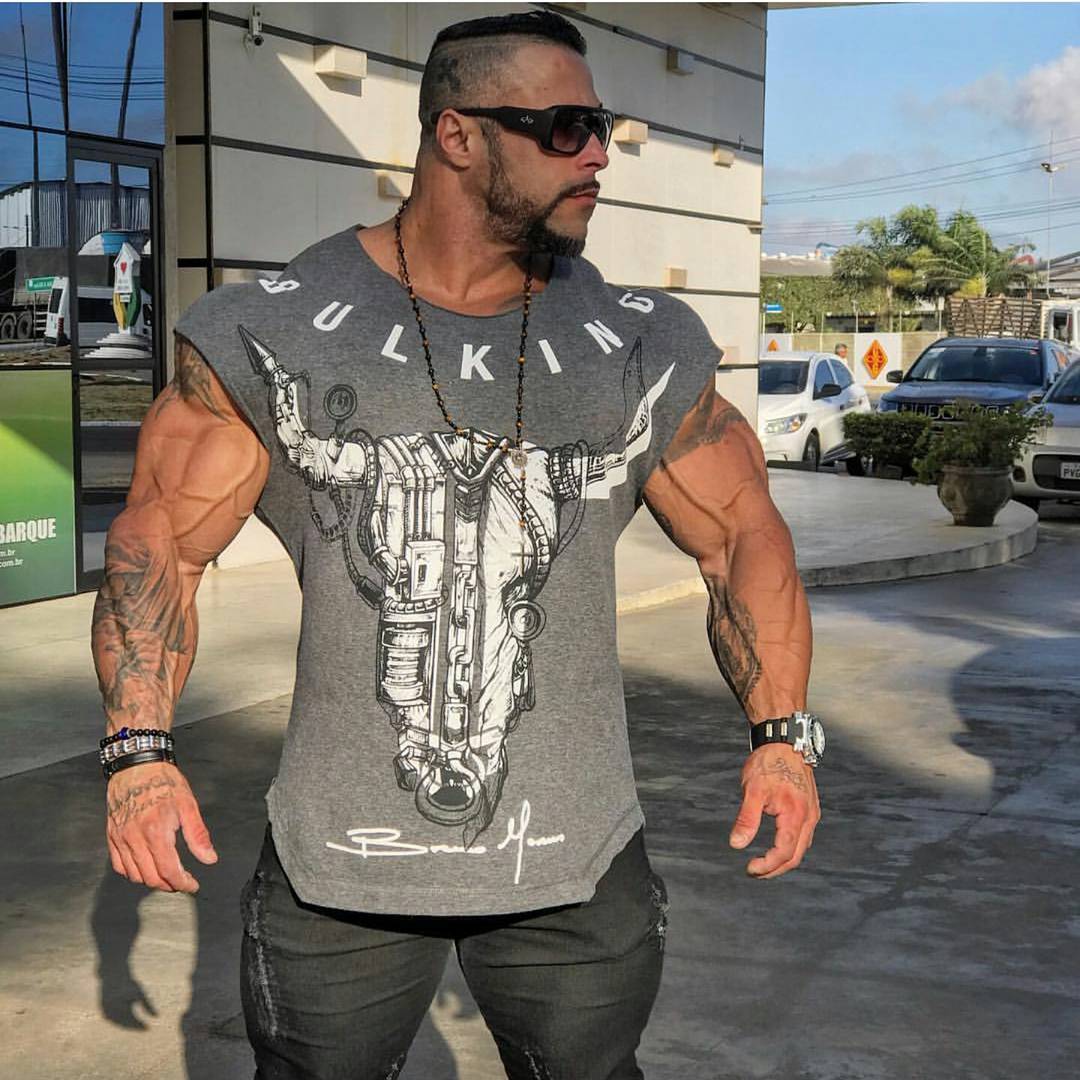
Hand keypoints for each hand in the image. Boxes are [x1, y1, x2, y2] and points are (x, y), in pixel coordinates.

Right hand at [105, 761, 217, 892]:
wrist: (136, 765)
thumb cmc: (162, 780)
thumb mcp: (188, 804)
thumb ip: (198, 835)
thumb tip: (209, 858)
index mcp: (155, 831)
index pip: (169, 870)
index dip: (182, 883)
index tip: (192, 884)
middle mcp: (134, 838)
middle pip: (151, 877)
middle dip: (169, 885)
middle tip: (182, 881)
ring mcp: (120, 838)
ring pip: (134, 875)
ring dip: (152, 880)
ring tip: (167, 875)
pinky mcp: (112, 836)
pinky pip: (119, 865)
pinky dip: (133, 872)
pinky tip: (145, 867)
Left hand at [729, 744, 819, 878]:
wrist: (784, 742)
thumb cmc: (768, 763)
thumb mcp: (752, 790)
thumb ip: (747, 819)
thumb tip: (736, 844)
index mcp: (796, 815)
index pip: (784, 852)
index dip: (767, 865)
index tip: (749, 868)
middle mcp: (809, 818)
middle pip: (795, 855)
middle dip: (775, 868)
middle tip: (754, 872)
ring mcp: (812, 814)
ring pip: (801, 848)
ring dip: (783, 860)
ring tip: (763, 864)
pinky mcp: (810, 808)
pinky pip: (803, 836)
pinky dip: (790, 848)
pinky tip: (777, 847)